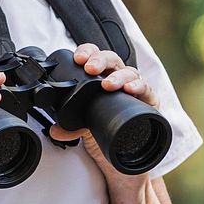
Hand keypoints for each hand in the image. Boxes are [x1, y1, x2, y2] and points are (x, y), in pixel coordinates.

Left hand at [49, 43, 159, 177]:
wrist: (125, 151)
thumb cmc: (105, 129)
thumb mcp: (83, 128)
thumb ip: (69, 128)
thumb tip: (54, 131)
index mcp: (100, 77)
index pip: (94, 56)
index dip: (87, 52)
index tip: (78, 59)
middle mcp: (118, 79)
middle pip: (111, 59)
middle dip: (100, 60)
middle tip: (90, 68)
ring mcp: (134, 88)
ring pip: (130, 72)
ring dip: (118, 76)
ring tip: (108, 84)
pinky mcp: (149, 101)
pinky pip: (147, 90)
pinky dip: (139, 87)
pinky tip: (130, 90)